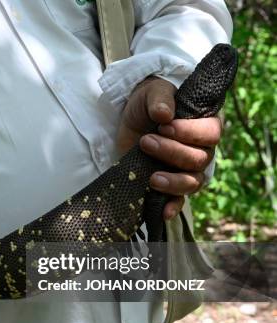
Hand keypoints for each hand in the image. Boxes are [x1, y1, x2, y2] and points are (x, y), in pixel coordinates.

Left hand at [117, 76, 221, 219]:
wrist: (129, 118)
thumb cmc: (147, 102)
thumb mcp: (151, 92)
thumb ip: (160, 99)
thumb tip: (164, 114)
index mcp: (204, 124)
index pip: (211, 133)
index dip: (189, 133)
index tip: (164, 126)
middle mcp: (201, 149)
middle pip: (199, 159)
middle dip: (171, 152)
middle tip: (146, 141)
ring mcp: (186, 169)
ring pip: (192, 182)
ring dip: (173, 181)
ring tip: (152, 177)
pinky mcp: (169, 183)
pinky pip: (179, 200)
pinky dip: (172, 207)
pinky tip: (162, 212)